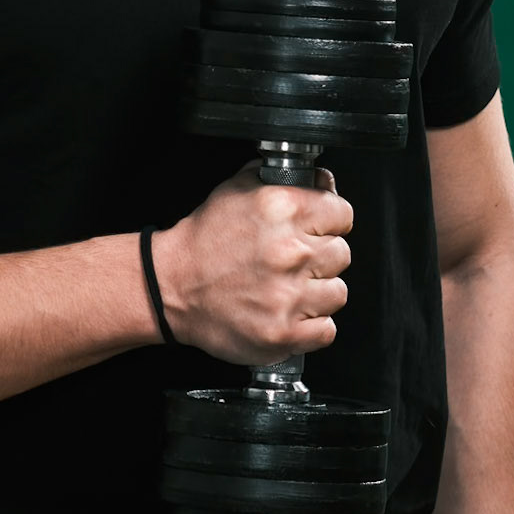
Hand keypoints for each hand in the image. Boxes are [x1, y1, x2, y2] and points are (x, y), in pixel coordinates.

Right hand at [151, 159, 352, 364]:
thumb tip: (323, 180)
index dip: (331, 221)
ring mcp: (287, 296)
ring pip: (337, 292)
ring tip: (289, 288)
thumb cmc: (204, 242)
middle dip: (321, 257)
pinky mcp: (283, 333)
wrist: (171, 286)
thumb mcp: (237, 190)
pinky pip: (326, 330)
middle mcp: (288, 252)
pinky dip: (312, 326)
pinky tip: (290, 313)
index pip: (342, 213)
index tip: (319, 230)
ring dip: (317, 292)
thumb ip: (285, 180)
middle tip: (294, 261)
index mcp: (281, 210)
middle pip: (342, 254)